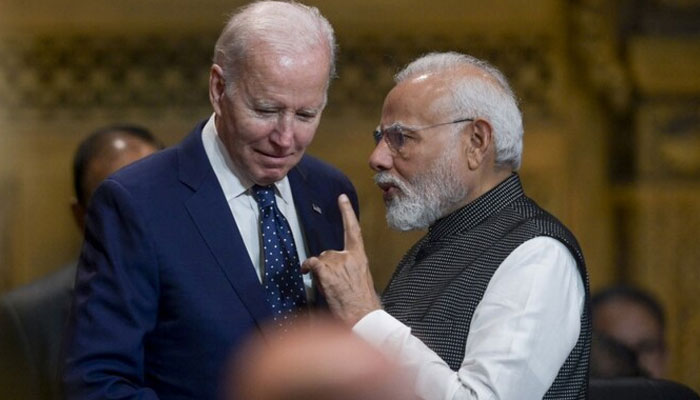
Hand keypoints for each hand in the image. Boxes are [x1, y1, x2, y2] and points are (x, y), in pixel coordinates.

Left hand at [302, 194, 381, 324]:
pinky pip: (313, 263)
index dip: (346, 213)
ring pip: (320, 260)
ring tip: (329, 288)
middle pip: (328, 252)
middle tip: (332, 283)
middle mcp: (350, 256)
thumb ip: (350, 267)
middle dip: (326, 266)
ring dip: (320, 272)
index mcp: (360, 257)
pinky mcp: (328, 271)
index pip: (353, 230)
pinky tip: (307, 272)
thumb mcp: (362, 279)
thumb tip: (336, 269)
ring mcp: (339, 263)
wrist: (363, 316)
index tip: (341, 198)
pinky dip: (308, 267)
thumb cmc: (362, 303)